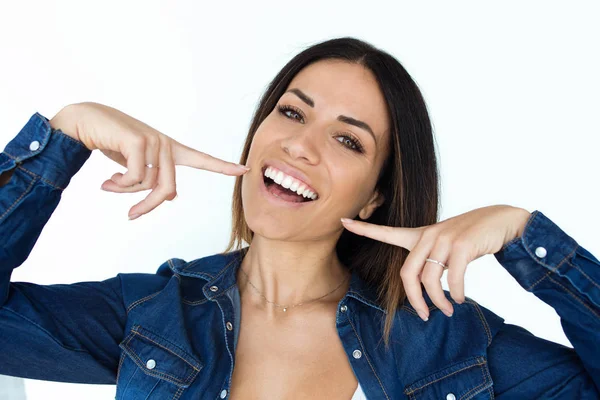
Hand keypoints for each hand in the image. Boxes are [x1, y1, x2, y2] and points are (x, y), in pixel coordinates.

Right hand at [50, 102, 249, 219]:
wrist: (85, 122)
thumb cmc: (111, 143)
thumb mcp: (134, 166)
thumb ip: (152, 178)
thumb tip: (171, 198)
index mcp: (169, 150)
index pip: (201, 159)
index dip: (222, 167)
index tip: (245, 169)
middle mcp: (165, 145)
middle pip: (168, 190)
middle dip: (147, 206)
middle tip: (130, 214)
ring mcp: (154, 142)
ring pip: (148, 185)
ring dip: (126, 192)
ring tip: (110, 184)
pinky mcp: (140, 142)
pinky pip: (135, 178)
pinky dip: (120, 185)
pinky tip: (108, 178)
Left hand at [340, 205, 530, 320]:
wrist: (503, 221)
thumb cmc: (472, 236)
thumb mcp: (446, 244)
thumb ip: (432, 259)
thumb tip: (426, 289)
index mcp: (421, 235)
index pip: (387, 232)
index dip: (364, 228)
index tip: (342, 220)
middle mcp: (428, 235)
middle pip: (407, 274)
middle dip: (414, 300)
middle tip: (425, 315)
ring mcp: (444, 238)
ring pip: (429, 279)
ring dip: (438, 301)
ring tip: (447, 309)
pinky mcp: (461, 245)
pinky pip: (452, 278)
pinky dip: (455, 294)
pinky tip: (459, 299)